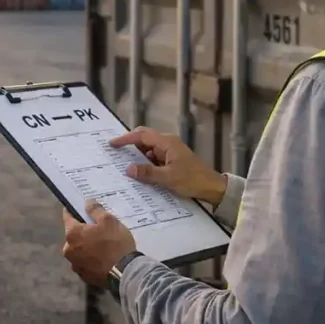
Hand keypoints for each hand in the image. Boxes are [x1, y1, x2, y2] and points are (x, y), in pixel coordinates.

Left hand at [62, 199, 136, 286]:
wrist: (125, 273)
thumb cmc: (115, 243)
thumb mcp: (108, 220)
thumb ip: (95, 210)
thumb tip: (87, 202)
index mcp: (72, 234)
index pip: (67, 216)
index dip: (73, 210)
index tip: (79, 207)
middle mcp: (68, 250)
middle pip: (73, 235)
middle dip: (82, 231)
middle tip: (96, 228)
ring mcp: (75, 265)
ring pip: (78, 250)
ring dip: (86, 246)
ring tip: (101, 244)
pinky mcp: (84, 276)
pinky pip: (85, 263)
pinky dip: (91, 259)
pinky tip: (102, 258)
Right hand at [109, 126, 227, 206]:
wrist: (212, 187)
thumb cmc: (192, 180)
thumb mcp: (168, 178)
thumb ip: (148, 172)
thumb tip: (128, 169)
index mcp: (167, 143)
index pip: (142, 135)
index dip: (126, 138)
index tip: (112, 144)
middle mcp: (167, 143)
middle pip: (144, 139)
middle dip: (129, 144)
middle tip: (114, 152)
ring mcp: (170, 151)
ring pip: (148, 149)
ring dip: (137, 156)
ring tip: (122, 164)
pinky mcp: (172, 160)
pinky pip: (154, 158)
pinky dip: (145, 163)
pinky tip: (139, 173)